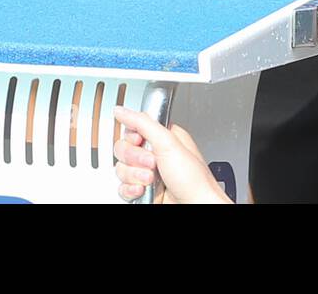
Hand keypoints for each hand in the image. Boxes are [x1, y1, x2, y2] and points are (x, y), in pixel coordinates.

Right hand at [112, 105, 232, 203]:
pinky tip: (143, 190)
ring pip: (122, 169)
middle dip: (136, 159)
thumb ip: (143, 123)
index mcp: (163, 137)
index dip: (133, 137)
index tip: (141, 142)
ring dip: (135, 176)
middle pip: (124, 149)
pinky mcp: (142, 190)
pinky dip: (130, 190)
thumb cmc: (194, 180)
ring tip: (151, 179)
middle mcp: (155, 154)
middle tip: (152, 164)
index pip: (133, 129)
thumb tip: (122, 111)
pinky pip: (123, 187)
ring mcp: (147, 173)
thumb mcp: (168, 143)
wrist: (195, 206)